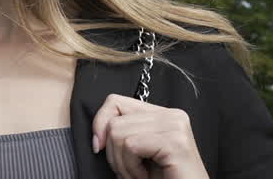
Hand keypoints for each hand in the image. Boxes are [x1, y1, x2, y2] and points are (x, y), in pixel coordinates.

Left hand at [91, 94, 208, 178]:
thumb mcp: (139, 151)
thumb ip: (124, 132)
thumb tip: (97, 131)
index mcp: (162, 114)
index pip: (115, 102)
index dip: (100, 124)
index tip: (99, 146)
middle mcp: (172, 115)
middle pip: (114, 120)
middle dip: (112, 152)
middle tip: (129, 171)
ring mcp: (175, 126)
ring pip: (118, 133)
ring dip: (122, 163)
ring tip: (138, 174)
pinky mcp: (175, 142)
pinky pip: (131, 146)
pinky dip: (131, 168)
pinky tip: (145, 176)